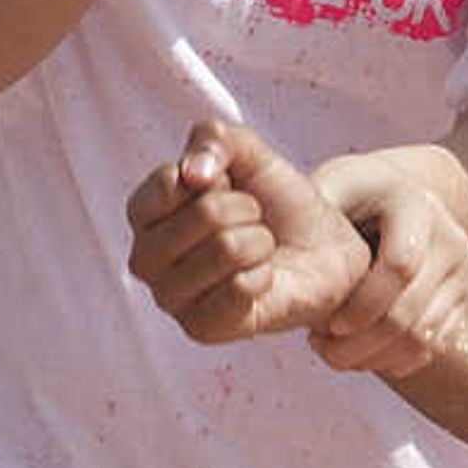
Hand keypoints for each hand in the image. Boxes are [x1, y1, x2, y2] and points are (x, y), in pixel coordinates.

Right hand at [126, 119, 370, 345]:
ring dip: (260, 243)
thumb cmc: (276, 202)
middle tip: (252, 221)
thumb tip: (193, 174)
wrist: (323, 249)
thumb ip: (214, 138)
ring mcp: (170, 297)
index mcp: (144, 212)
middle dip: (247, 210)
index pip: (171, 182)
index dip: (217, 177)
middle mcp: (145, 258)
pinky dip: (263, 276)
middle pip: (205, 215)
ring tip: (259, 249)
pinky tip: (261, 280)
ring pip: (227, 250)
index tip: (228, 186)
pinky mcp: (200, 329)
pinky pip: (240, 289)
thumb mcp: (248, 152)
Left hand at [307, 157, 467, 379]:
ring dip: (375, 356)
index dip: (362, 303)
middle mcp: (448, 240)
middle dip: (362, 341)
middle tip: (320, 348)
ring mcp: (461, 273)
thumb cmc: (355, 193)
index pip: (400, 265)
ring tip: (333, 353)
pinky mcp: (463, 301)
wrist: (405, 196)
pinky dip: (395, 360)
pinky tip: (359, 355)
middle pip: (412, 311)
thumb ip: (314, 208)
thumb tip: (275, 241)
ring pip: (424, 337)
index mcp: (414, 207)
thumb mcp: (335, 184)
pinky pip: (434, 346)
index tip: (325, 323)